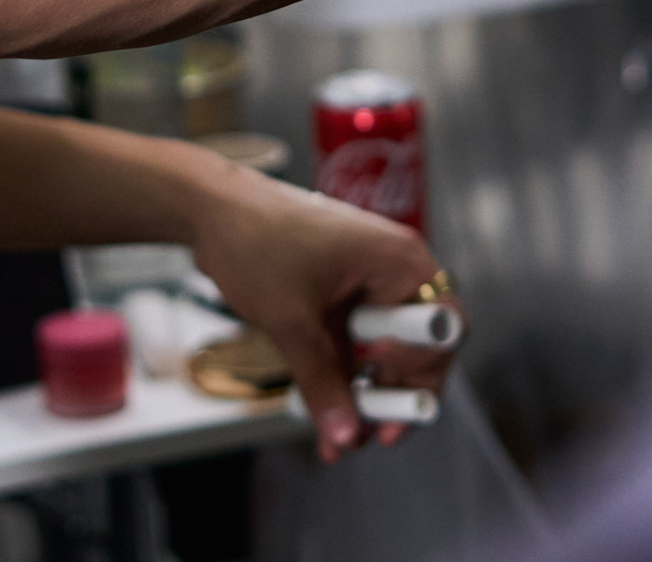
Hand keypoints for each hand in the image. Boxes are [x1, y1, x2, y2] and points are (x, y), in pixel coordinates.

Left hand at [183, 163, 451, 462]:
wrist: (211, 210)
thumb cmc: (256, 244)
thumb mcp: (291, 320)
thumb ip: (321, 381)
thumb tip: (344, 437)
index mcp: (397, 262)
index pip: (440, 329)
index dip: (423, 372)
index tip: (384, 400)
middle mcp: (392, 271)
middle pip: (418, 346)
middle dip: (396, 395)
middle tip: (374, 435)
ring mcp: (365, 284)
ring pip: (382, 354)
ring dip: (365, 397)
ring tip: (342, 441)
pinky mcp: (340, 297)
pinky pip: (353, 347)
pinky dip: (342, 381)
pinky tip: (325, 422)